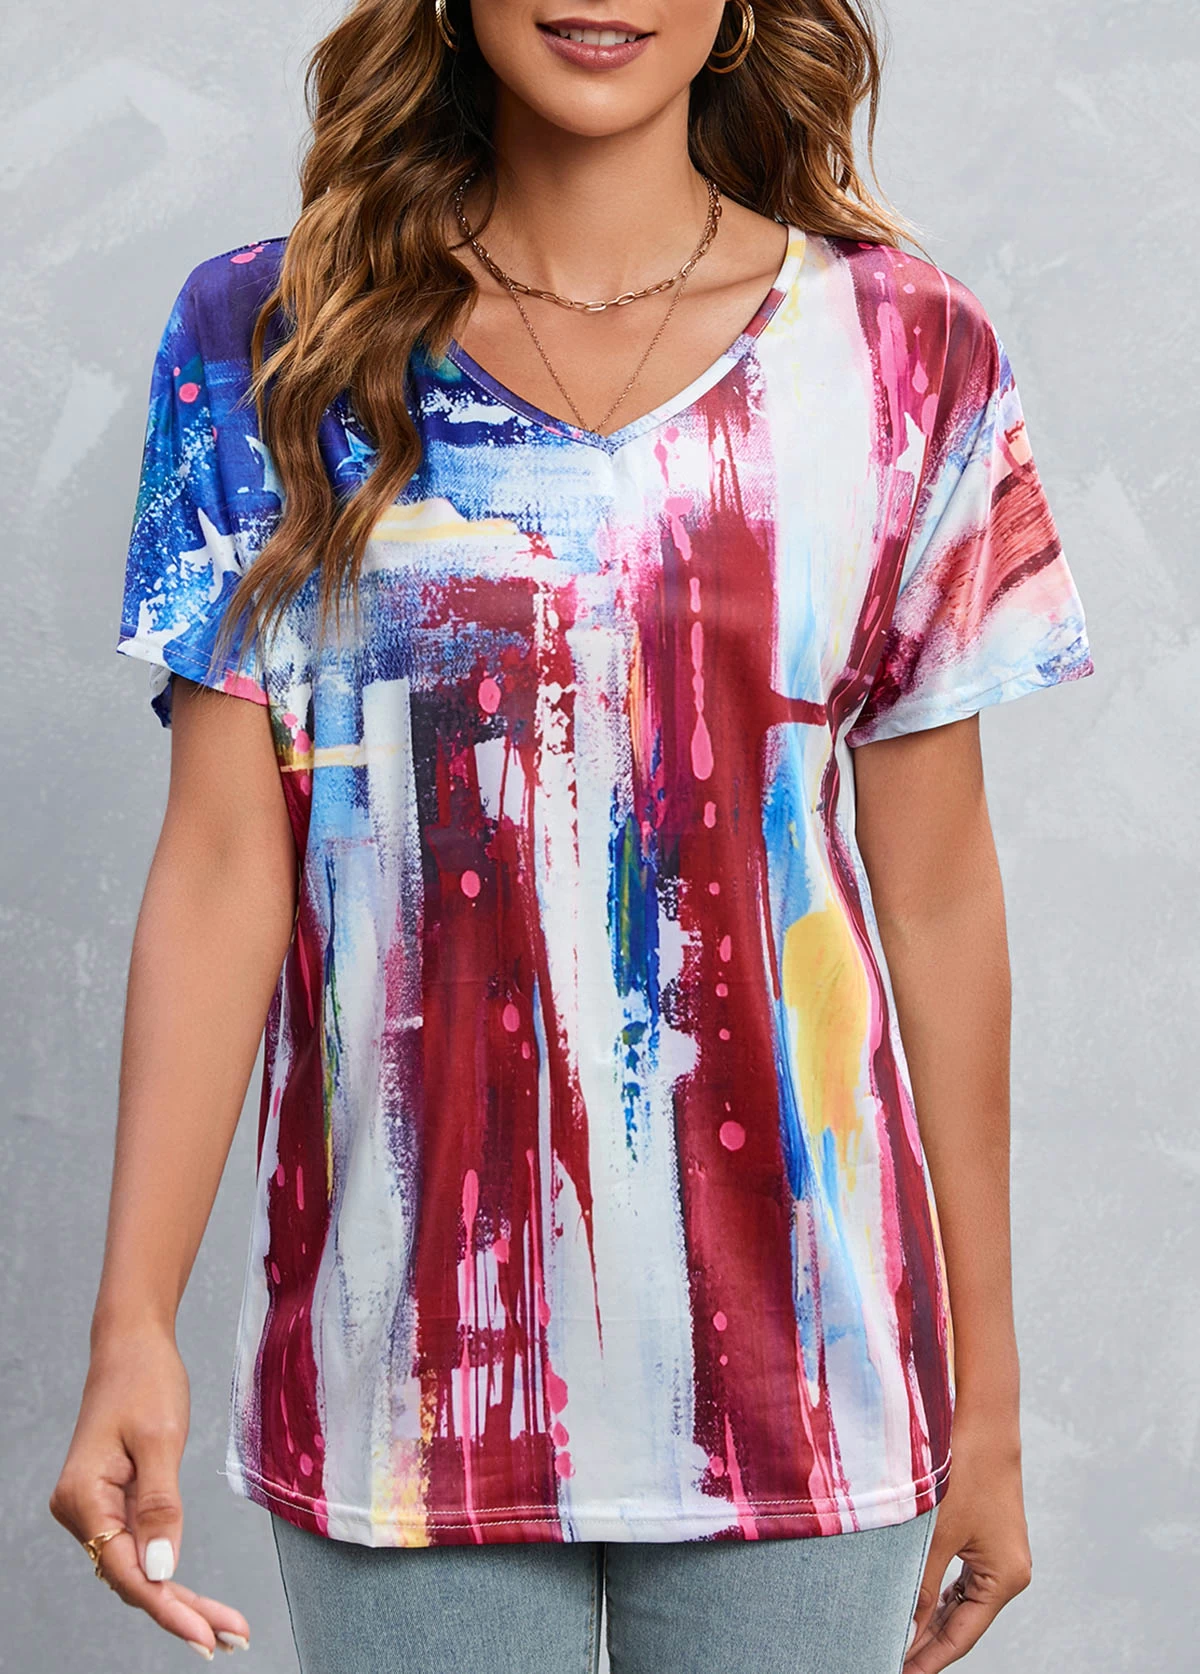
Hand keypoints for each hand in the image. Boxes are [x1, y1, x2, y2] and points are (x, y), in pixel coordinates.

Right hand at [49, 1323, 250, 1658]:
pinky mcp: (114, 1503)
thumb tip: (162, 1571)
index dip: (168, 1607)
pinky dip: (170, 1571)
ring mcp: (96, 1510)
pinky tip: (196, 1597)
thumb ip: (160, 1506)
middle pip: (133, 1578)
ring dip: (179, 1598)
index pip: (126, 1571)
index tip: (205, 1635)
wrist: (131, 1344)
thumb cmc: (145, 1381)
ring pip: (138, 1569)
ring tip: (226, 1627)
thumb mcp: (160, 1440)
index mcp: (83, 1499)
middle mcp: (81, 1512)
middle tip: (231, 1639)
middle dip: (182, 1611)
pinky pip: (141, 1548)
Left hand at [904, 1412, 1031, 1669]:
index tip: (897, 1671)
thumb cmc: (964, 1471)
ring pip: (958, 1602)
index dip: (928, 1658)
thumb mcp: (936, 1532)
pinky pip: (958, 1579)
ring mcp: (998, 1555)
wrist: (982, 1419)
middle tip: (887, 1656)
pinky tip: (911, 1604)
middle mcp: (1007, 1572)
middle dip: (925, 1642)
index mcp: (1004, 1578)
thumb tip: (903, 1626)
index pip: (961, 1636)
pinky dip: (935, 1593)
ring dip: (927, 1619)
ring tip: (893, 1638)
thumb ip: (918, 1583)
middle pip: (961, 1623)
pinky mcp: (986, 1537)